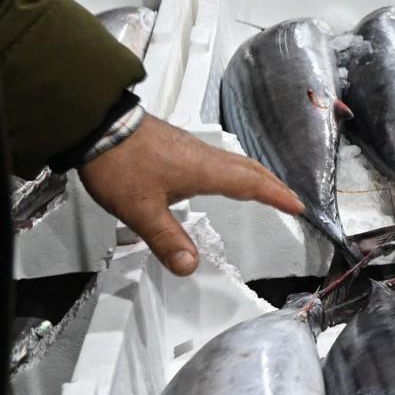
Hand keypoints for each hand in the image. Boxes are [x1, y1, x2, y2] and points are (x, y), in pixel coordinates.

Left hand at [78, 116, 303, 275]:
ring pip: (235, 161)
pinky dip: (235, 169)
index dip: (275, 195)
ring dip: (255, 175)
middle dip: (272, 184)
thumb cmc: (120, 166)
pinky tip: (223, 177)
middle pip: (249, 169)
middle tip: (290, 198)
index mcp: (204, 171)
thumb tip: (191, 267)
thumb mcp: (141, 211)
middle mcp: (204, 156)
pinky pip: (220, 158)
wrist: (97, 126)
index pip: (250, 184)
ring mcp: (191, 148)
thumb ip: (167, 240)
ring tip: (265, 188)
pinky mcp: (178, 145)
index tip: (297, 206)